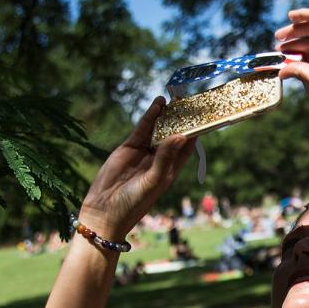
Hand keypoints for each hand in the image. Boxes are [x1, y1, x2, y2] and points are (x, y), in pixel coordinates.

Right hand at [80, 97, 196, 238]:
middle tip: (190, 99)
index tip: (204, 115)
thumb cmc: (133, 203)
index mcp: (170, 170)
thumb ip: (165, 158)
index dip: (195, 131)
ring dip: (166, 114)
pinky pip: (142, 128)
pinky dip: (150, 115)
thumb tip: (182, 135)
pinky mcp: (129, 147)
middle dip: (181, 118)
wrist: (104, 211)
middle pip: (173, 134)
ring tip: (176, 97)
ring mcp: (143, 152)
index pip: (187, 147)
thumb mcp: (152, 181)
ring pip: (158, 128)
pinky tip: (158, 103)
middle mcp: (159, 160)